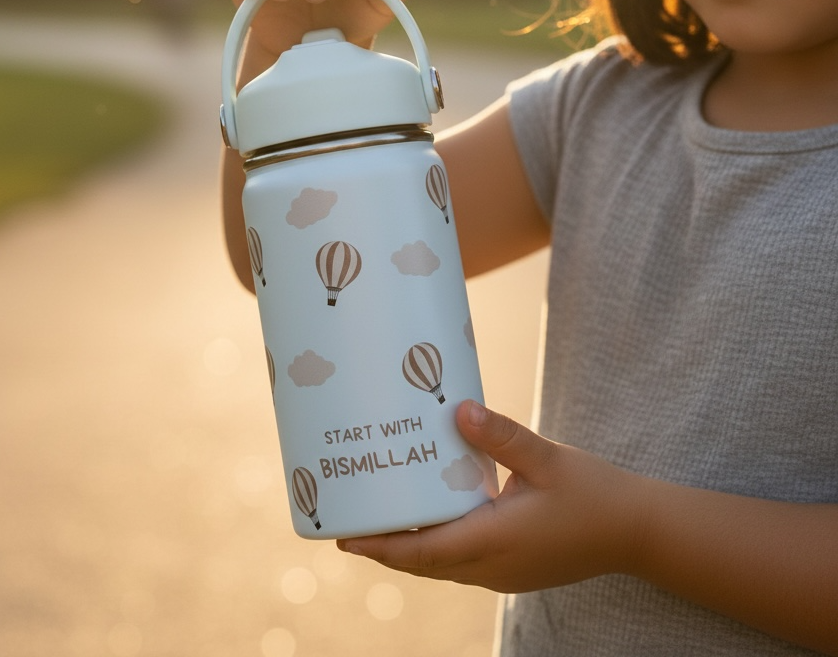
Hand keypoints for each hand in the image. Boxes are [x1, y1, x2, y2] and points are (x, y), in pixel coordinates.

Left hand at [337, 400, 647, 593]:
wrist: (637, 531)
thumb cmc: (594, 494)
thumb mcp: (547, 458)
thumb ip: (502, 435)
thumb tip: (460, 409)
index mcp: (495, 542)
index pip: (424, 553)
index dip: (382, 547)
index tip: (345, 537)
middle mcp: (492, 567)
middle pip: (424, 565)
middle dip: (385, 549)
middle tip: (348, 522)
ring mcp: (503, 573)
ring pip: (442, 568)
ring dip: (409, 550)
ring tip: (379, 521)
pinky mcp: (513, 568)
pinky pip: (461, 564)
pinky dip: (435, 549)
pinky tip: (429, 522)